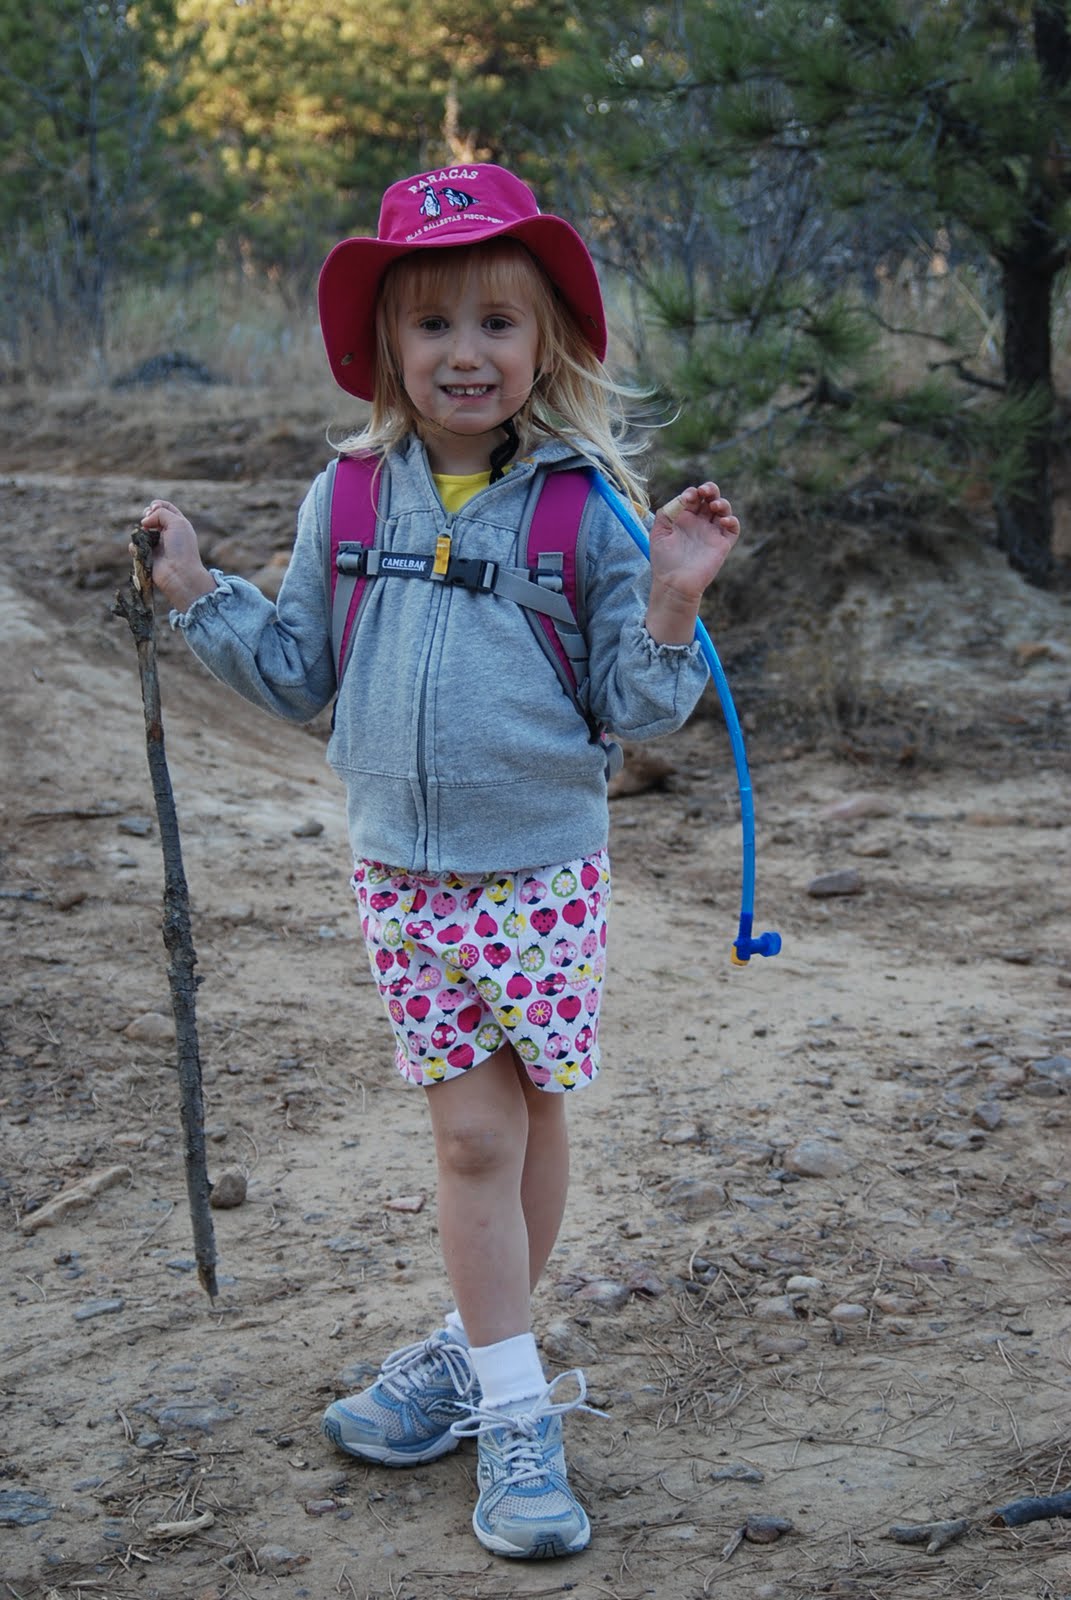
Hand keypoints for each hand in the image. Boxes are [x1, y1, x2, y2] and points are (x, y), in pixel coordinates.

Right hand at [136, 499, 216, 611]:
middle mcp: (168, 534)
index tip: (153, 508)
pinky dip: (134, 546)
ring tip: (144, 534)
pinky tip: (137, 548)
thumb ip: (160, 513)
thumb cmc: (181, 547)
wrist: (179, 573)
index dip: (157, 505)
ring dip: (140, 531)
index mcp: (178, 524)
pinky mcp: (148, 557)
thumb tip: (145, 521)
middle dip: (147, 516)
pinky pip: (135, 547)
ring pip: (142, 532)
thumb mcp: (177, 522)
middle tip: (147, 521)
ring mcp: (157, 546)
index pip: (166, 508)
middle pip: (152, 518)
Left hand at [645, 482, 740, 643]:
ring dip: (722, 502)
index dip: (692, 493)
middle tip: (705, 491)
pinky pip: (733, 529)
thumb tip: (683, 498)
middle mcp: (699, 523)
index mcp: (684, 518)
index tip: (686, 499)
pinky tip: (723, 521)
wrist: (674, 583)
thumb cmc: (664, 560)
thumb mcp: (659, 532)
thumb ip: (667, 512)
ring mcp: (711, 533)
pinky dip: (732, 521)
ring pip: (723, 510)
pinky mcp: (722, 544)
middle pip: (710, 498)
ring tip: (714, 505)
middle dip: (710, 489)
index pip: (693, 497)